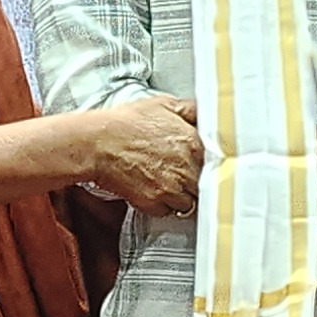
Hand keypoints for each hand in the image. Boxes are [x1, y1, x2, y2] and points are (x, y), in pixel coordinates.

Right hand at [79, 95, 203, 215]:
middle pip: (206, 184)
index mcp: (194, 143)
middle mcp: (188, 168)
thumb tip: (205, 112)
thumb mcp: (163, 104)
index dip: (208, 163)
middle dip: (196, 181)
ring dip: (182, 196)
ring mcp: (173, 188)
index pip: (217, 162)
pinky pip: (168, 211)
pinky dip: (163, 205)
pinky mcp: (155, 203)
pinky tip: (153, 190)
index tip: (201, 163)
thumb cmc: (126, 123)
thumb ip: (190, 109)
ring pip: (190, 203)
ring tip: (167, 183)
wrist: (99, 144)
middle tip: (182, 174)